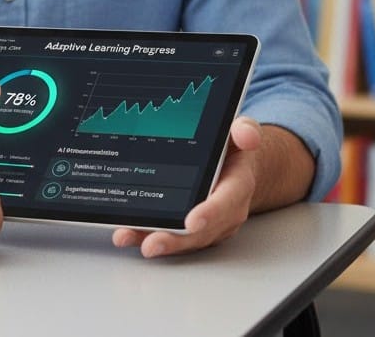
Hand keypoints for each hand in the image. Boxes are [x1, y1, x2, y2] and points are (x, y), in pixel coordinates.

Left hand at [112, 116, 261, 256]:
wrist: (236, 164)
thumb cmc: (232, 147)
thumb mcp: (240, 131)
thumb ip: (244, 131)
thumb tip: (247, 135)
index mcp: (237, 186)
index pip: (226, 201)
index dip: (210, 213)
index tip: (191, 222)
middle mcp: (225, 212)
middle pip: (201, 232)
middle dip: (176, 240)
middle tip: (151, 243)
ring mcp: (209, 224)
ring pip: (184, 240)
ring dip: (157, 242)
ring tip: (128, 238)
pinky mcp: (193, 229)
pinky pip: (173, 236)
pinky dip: (149, 236)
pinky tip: (127, 234)